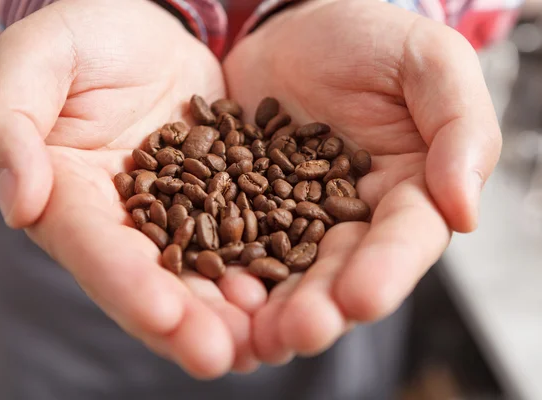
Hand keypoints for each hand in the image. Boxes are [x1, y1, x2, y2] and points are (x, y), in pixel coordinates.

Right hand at [0, 0, 265, 377]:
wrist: (150, 28)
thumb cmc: (87, 35)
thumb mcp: (38, 58)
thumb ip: (8, 123)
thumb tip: (21, 203)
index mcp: (69, 194)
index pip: (93, 247)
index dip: (125, 283)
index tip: (162, 315)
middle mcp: (123, 219)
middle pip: (152, 279)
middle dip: (185, 321)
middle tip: (224, 355)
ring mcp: (176, 214)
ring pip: (201, 273)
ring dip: (229, 311)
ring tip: (264, 340)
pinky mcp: (221, 199)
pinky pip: (243, 238)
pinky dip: (263, 268)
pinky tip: (289, 292)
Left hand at [224, 0, 500, 362]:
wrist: (297, 29)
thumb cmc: (370, 40)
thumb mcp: (427, 64)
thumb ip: (460, 128)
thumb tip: (466, 210)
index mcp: (406, 192)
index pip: (404, 240)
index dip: (386, 270)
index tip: (362, 297)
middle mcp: (350, 218)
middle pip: (339, 271)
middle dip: (321, 304)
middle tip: (298, 332)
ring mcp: (292, 217)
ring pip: (284, 270)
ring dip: (270, 305)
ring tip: (252, 333)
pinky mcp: (243, 206)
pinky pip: (233, 240)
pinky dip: (225, 267)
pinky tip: (208, 288)